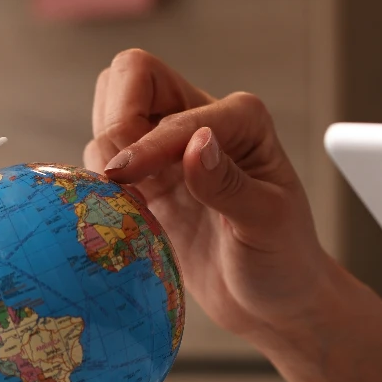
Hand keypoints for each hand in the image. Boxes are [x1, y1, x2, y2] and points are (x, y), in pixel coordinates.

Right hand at [83, 50, 381, 381]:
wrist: (272, 304)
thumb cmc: (284, 260)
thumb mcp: (267, 224)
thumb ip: (228, 184)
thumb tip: (195, 142)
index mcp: (241, 119)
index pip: (175, 106)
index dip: (147, 141)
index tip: (126, 179)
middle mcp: (202, 122)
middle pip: (130, 77)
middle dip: (114, 120)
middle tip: (119, 176)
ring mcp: (169, 152)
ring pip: (109, 116)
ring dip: (104, 153)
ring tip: (124, 201)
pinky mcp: (148, 184)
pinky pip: (104, 162)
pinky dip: (98, 182)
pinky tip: (119, 215)